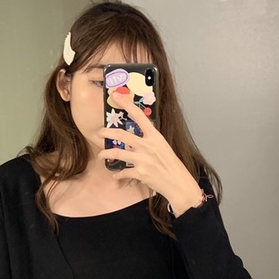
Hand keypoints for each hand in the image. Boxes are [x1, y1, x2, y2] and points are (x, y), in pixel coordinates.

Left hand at [98, 87, 203, 215]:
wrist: (178, 182)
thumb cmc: (171, 164)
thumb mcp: (163, 146)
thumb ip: (150, 140)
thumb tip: (137, 136)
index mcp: (155, 136)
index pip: (139, 116)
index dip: (127, 104)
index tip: (116, 95)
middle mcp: (148, 146)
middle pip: (122, 135)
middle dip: (107, 133)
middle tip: (100, 132)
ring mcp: (143, 160)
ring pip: (118, 154)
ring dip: (106, 154)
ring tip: (101, 155)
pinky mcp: (140, 173)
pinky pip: (124, 172)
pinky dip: (118, 174)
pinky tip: (116, 175)